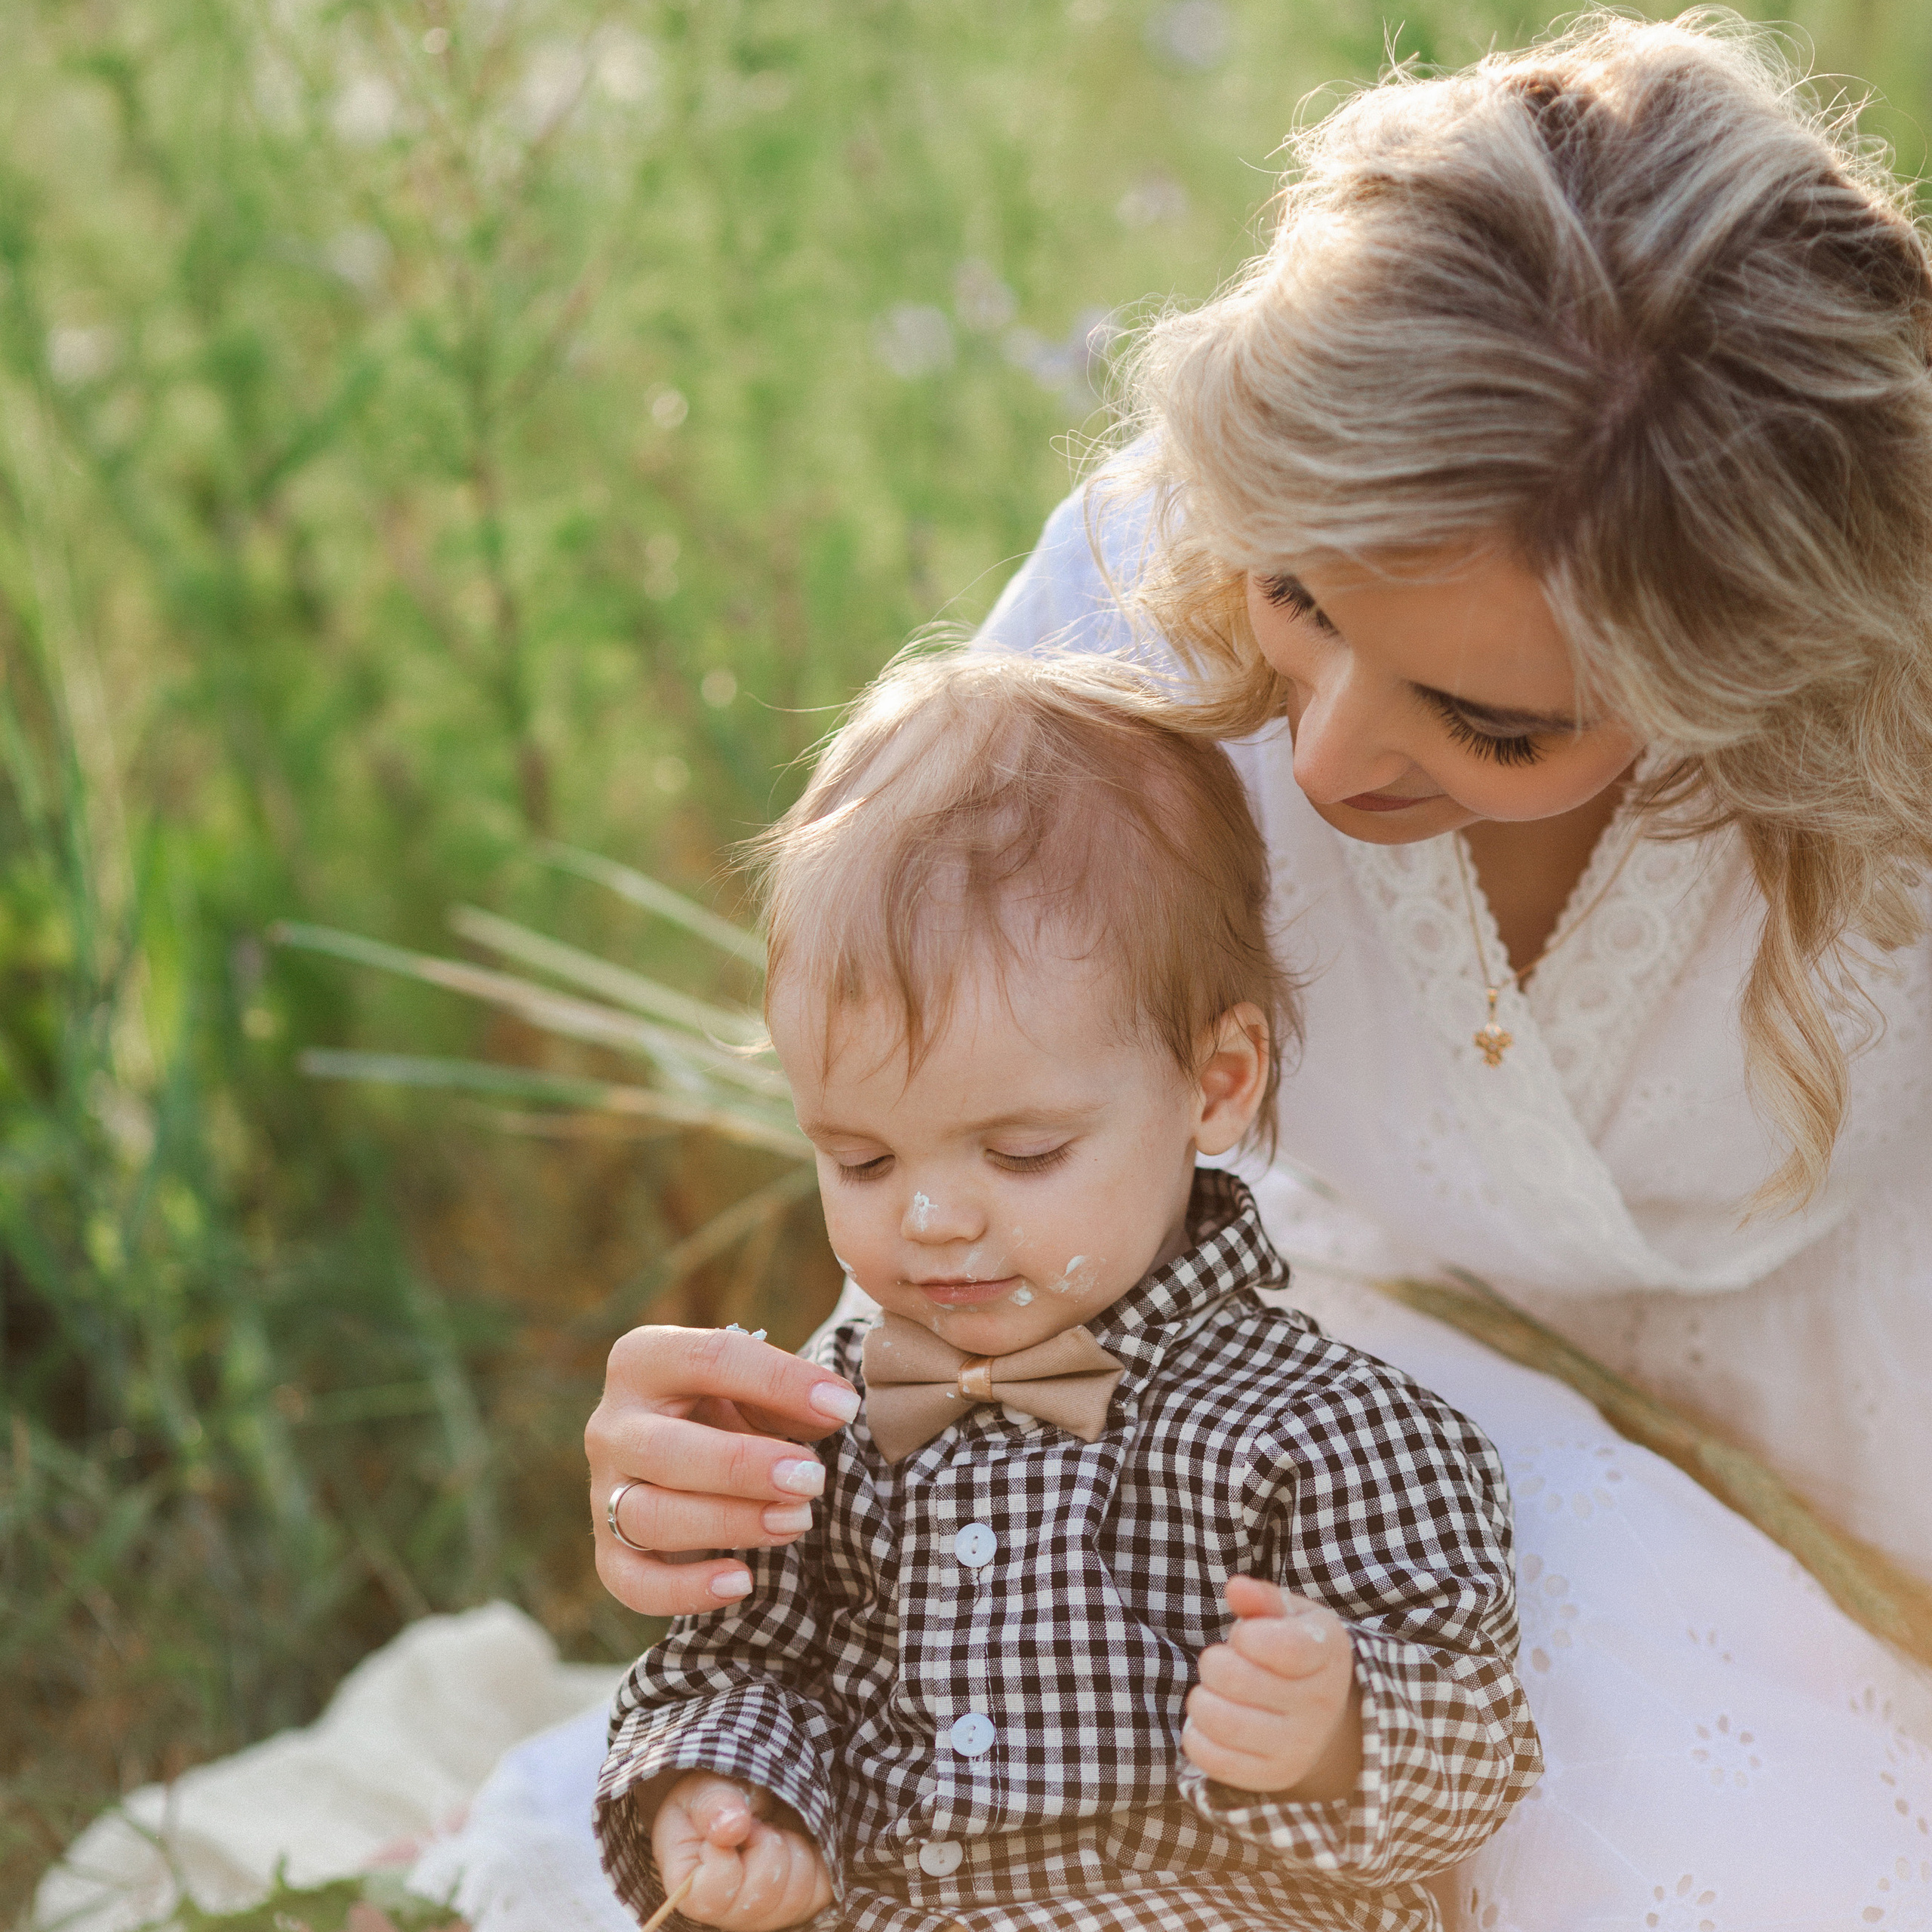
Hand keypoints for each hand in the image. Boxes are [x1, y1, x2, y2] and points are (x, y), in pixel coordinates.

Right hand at [589, 1325, 859, 1616]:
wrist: (690, 1448)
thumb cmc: (730, 1408)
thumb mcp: (757, 1387)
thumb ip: (791, 1395)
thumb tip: (834, 1408)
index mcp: (644, 1360)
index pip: (709, 1359)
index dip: (781, 1381)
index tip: (843, 1407)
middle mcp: (611, 1425)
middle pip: (663, 1450)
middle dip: (744, 1467)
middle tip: (813, 1479)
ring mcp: (602, 1491)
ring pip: (647, 1516)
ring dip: (728, 1523)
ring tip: (797, 1520)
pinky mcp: (608, 1551)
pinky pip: (631, 1581)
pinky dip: (685, 1590)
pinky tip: (743, 1581)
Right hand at [650, 1772, 832, 1930]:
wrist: (744, 1800)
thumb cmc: (715, 1797)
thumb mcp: (703, 1789)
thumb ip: (713, 1805)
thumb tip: (732, 1827)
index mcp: (690, 1889)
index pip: (715, 1893)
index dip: (727, 1852)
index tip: (730, 1824)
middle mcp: (727, 1914)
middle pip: (764, 1894)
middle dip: (766, 1843)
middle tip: (756, 1823)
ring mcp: (765, 1914)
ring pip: (797, 1894)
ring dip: (791, 1848)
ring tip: (773, 1829)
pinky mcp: (800, 1904)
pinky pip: (821, 1890)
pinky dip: (815, 1857)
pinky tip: (794, 1839)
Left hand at [1183, 1575, 1362, 1799]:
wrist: (1323, 1716)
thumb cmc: (1295, 1650)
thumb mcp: (1289, 1615)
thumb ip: (1262, 1598)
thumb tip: (1236, 1588)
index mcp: (1327, 1654)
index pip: (1283, 1648)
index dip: (1246, 1637)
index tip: (1244, 1636)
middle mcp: (1320, 1705)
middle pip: (1235, 1679)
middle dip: (1214, 1662)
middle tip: (1222, 1663)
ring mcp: (1298, 1747)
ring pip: (1220, 1721)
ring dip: (1202, 1699)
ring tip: (1215, 1692)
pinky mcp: (1272, 1776)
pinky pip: (1212, 1759)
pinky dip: (1197, 1735)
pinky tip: (1212, 1720)